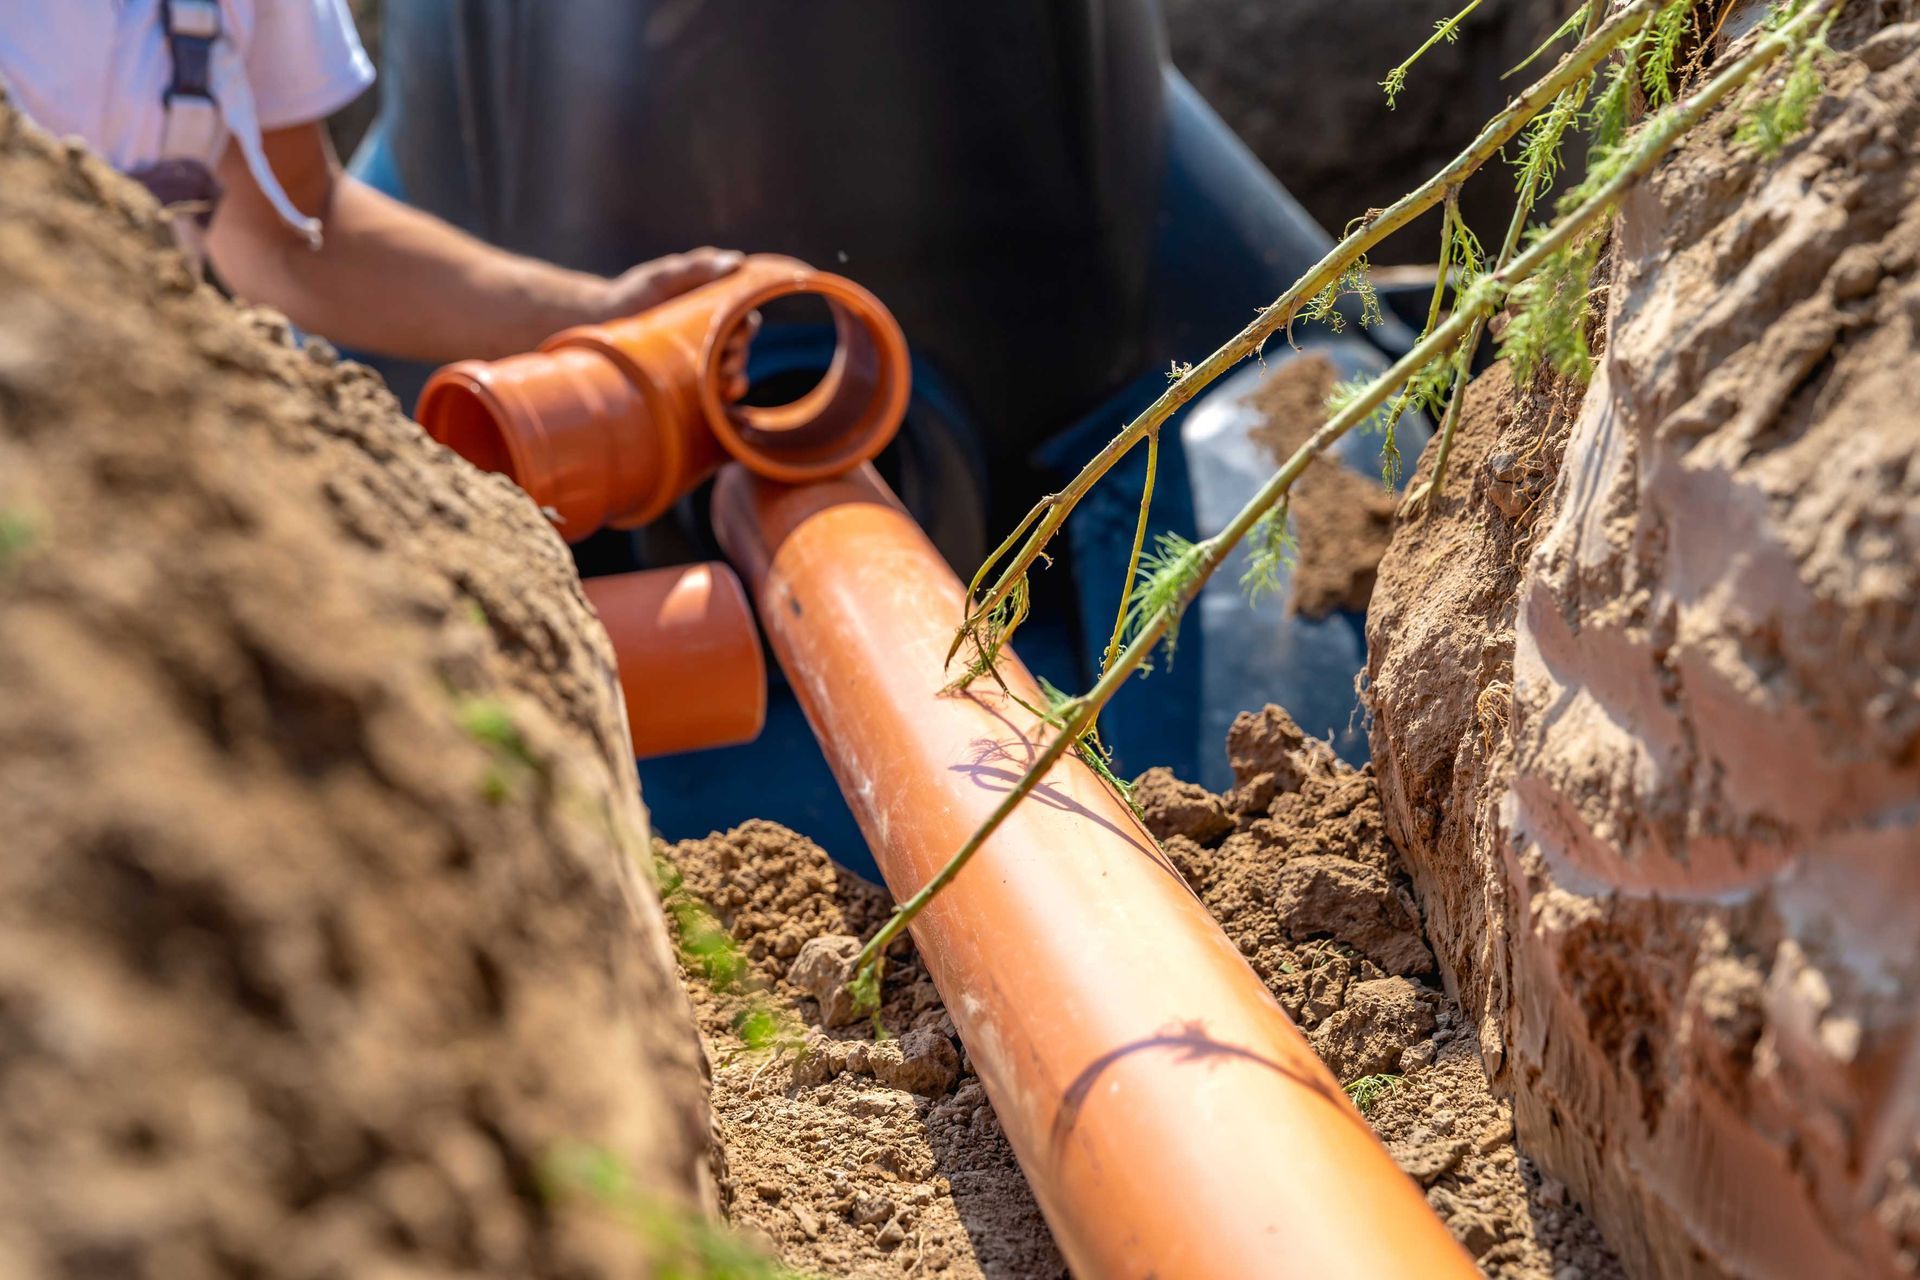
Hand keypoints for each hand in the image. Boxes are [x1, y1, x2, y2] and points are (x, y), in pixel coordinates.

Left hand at [598, 247, 756, 401]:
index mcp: (716, 307)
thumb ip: (699, 266)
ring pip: (733, 370)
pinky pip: (715, 391)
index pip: (744, 317)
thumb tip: (738, 262)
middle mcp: (714, 334)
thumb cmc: (634, 292)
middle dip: (740, 353)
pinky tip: (723, 397)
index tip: (737, 331)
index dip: (746, 325)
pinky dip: (724, 395)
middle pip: (741, 346)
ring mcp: (702, 359)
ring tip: (724, 379)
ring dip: (736, 376)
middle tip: (728, 358)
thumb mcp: (665, 275)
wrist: (600, 321)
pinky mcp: (690, 380)